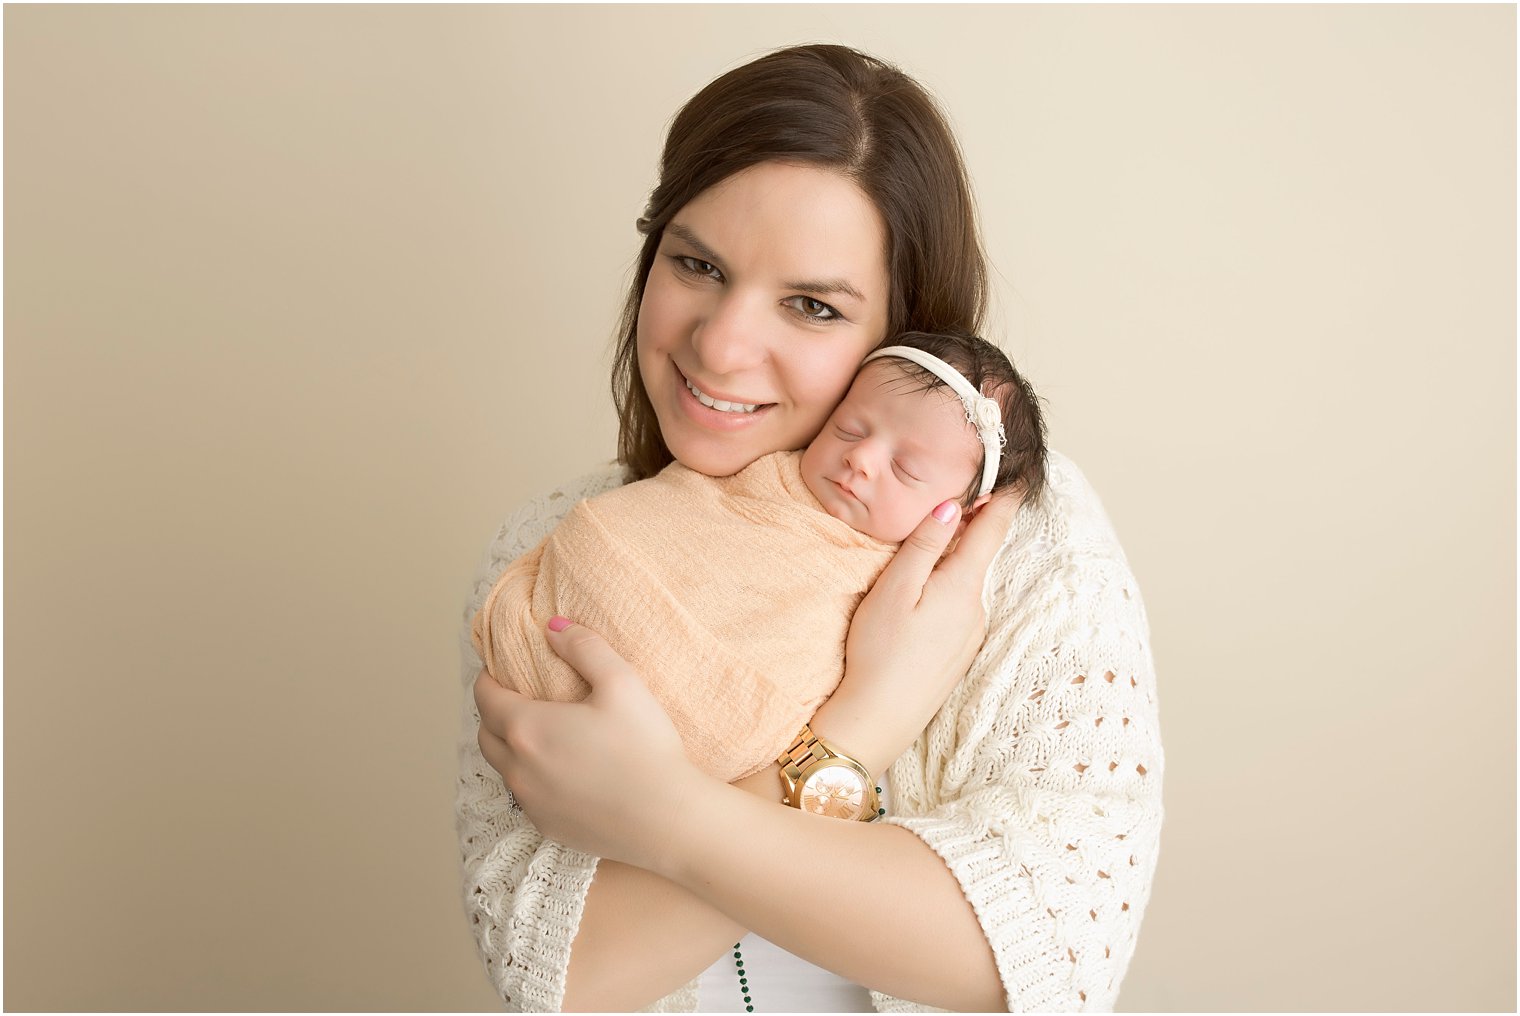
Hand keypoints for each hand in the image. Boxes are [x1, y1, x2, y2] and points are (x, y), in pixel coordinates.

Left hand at [472, 619, 705, 869]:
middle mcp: (518, 769)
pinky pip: (525, 796)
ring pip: (502, 768)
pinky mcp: (547, 827)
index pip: (484, 697)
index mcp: (527, 729)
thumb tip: (553, 627)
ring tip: (541, 732)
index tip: (503, 668)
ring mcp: (530, 803)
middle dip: (494, 711)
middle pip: (485, 733)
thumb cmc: (645, 749)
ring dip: (509, 746)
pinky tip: (562, 770)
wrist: (668, 820)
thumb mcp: (622, 683)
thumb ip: (585, 647)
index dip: (489, 678)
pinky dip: (530, 777)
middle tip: (520, 696)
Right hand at [817, 492, 1019, 775]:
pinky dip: (946, 588)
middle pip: (978, 553)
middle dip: (971, 525)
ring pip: (965, 580)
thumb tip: (952, 506)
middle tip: (960, 492)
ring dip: (953, 560)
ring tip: (928, 542)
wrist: (879, 718)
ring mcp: (970, 632)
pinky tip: (919, 597)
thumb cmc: (879, 651)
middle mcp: (976, 607)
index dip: (1005, 497)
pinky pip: (958, 605)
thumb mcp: (894, 589)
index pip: (992, 529)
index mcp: (962, 585)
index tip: (1018, 472)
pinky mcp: (958, 651)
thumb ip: (924, 545)